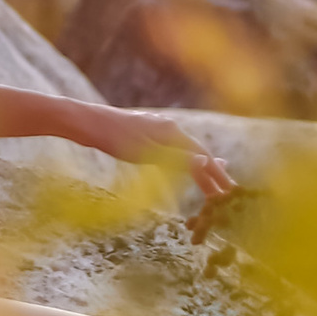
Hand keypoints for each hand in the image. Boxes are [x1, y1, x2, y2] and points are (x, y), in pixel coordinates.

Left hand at [82, 107, 239, 208]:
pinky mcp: (146, 134)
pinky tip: (185, 167)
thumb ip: (175, 158)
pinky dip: (183, 162)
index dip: (216, 173)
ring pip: (184, 152)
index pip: (201, 155)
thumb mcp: (145, 151)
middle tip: (227, 193)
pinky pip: (173, 151)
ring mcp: (157, 130)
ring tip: (213, 183)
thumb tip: (205, 163)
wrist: (86, 122)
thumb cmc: (114, 137)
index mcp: (172, 131)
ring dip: (198, 169)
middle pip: (195, 153)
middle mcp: (168, 128)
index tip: (230, 191)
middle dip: (211, 173)